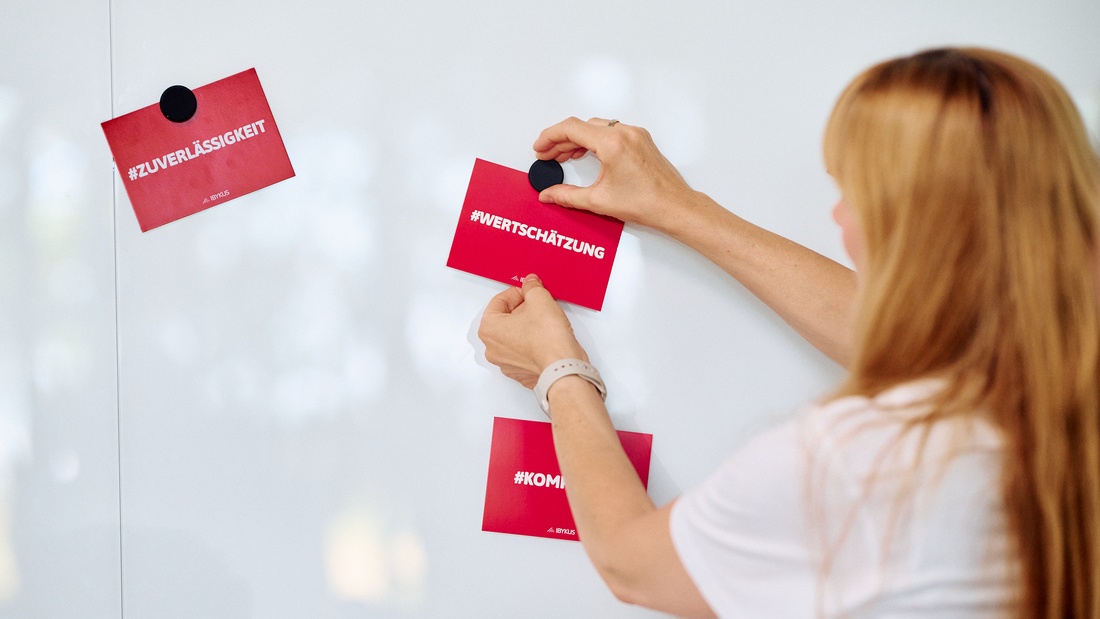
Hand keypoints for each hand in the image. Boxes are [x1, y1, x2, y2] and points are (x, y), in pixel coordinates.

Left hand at [478, 274, 587, 388]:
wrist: (562, 368)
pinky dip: (532, 343)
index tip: (528, 291)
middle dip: (521, 309)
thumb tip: (531, 284)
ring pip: (513, 337)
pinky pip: (523, 352)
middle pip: (504, 320)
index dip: (516, 293)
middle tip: (538, 304)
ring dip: (526, 326)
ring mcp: (505, 363)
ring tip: (544, 321)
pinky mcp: (520, 372)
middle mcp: (492, 348)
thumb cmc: (547, 339)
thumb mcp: (540, 299)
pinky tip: (545, 338)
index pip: (498, 302)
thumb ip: (532, 287)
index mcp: (489, 329)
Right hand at [532, 117, 696, 233]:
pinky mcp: (641, 140)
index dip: (550, 137)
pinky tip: (587, 154)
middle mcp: (625, 133)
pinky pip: (612, 132)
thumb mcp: (598, 201)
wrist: (675, 207)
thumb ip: (567, 196)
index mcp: (612, 143)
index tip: (540, 147)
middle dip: (561, 140)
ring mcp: (635, 135)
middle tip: (547, 155)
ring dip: (577, 139)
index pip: (571, 128)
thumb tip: (549, 194)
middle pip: (583, 126)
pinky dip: (595, 140)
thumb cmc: (647, 203)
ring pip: (597, 128)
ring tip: (564, 156)